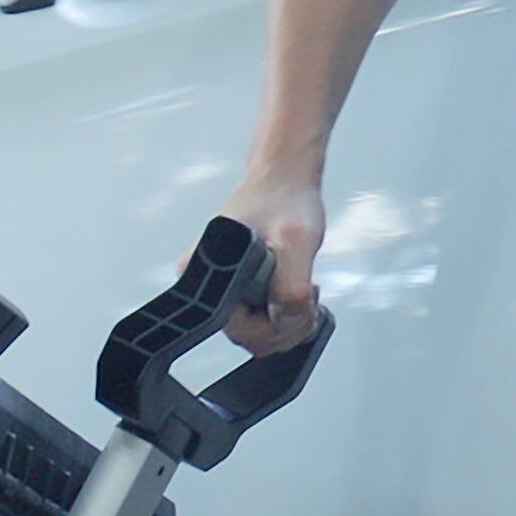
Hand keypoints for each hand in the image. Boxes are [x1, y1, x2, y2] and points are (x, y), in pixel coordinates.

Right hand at [203, 174, 324, 354]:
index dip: (275, 323)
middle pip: (249, 337)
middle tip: (309, 295)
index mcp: (206, 278)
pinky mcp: (238, 292)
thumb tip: (287, 320)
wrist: (285, 178)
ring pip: (258, 335)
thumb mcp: (297, 241)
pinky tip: (299, 296)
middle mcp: (207, 289)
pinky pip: (261, 324)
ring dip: (290, 322)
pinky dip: (286, 317)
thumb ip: (291, 288)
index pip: (240, 329)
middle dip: (287, 324)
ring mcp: (223, 293)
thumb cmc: (284, 198)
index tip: (301, 298)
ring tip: (307, 293)